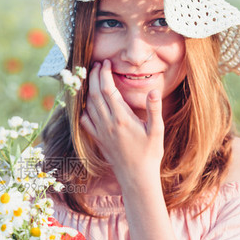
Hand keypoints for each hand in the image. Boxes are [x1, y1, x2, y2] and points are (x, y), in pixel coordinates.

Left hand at [80, 59, 164, 186]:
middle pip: (94, 94)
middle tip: (96, 65)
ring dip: (88, 90)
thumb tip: (153, 90)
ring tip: (91, 77)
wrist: (136, 176)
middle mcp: (107, 123)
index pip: (107, 90)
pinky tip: (86, 103)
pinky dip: (83, 109)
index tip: (105, 62)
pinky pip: (85, 121)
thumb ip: (154, 109)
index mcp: (122, 118)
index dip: (104, 74)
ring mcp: (100, 132)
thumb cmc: (150, 153)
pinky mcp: (97, 139)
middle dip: (93, 77)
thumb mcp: (156, 130)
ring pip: (88, 106)